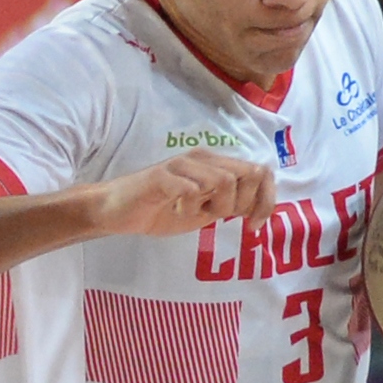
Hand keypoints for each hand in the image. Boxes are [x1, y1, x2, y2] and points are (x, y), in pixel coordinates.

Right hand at [87, 149, 275, 240]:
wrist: (116, 211)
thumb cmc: (160, 210)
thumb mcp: (204, 210)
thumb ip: (230, 205)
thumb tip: (260, 207)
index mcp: (216, 165)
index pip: (260, 172)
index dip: (266, 199)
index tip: (254, 224)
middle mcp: (203, 159)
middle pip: (247, 175)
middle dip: (240, 204)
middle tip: (216, 217)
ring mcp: (182, 165)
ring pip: (224, 182)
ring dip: (214, 207)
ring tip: (192, 212)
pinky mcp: (162, 176)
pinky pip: (192, 190)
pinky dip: (189, 208)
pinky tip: (177, 211)